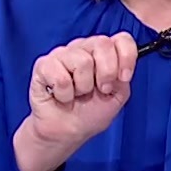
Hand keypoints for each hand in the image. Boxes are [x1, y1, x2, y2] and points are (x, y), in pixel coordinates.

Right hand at [14, 33, 136, 170]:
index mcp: (104, 53)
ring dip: (83, 87)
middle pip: (102, 43)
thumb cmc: (90, 113)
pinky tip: (61, 96)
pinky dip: (64, 94)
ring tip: (77, 94)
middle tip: (100, 89)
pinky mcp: (43, 65)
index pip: (121, 39)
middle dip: (106, 73)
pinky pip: (61, 76)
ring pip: (82, 61)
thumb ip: (123, 78)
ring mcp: (62, 54)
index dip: (127, 57)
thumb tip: (121, 67)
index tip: (124, 78)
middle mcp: (83, 48)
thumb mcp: (117, 97)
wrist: (68, 131)